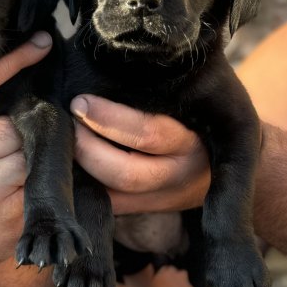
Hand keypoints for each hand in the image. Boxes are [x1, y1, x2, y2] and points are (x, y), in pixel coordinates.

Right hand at [0, 32, 51, 284]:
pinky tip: (26, 193)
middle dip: (22, 130)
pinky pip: (45, 175)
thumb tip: (15, 63)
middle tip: (8, 154)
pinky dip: (46, 177)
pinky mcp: (12, 210)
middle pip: (15, 120)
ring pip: (33, 146)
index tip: (42, 42)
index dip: (12, 59)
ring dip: (35, 155)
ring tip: (14, 176)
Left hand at [71, 95, 209, 213]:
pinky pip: (110, 204)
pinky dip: (87, 185)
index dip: (108, 118)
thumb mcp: (190, 101)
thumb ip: (158, 93)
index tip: (81, 102)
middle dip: (88, 148)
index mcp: (195, 144)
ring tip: (66, 142)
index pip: (148, 134)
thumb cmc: (198, 116)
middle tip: (69, 123)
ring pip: (114, 197)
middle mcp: (181, 177)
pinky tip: (73, 165)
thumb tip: (107, 76)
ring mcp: (163, 199)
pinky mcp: (145, 210)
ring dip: (83, 170)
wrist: (220, 161)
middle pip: (126, 174)